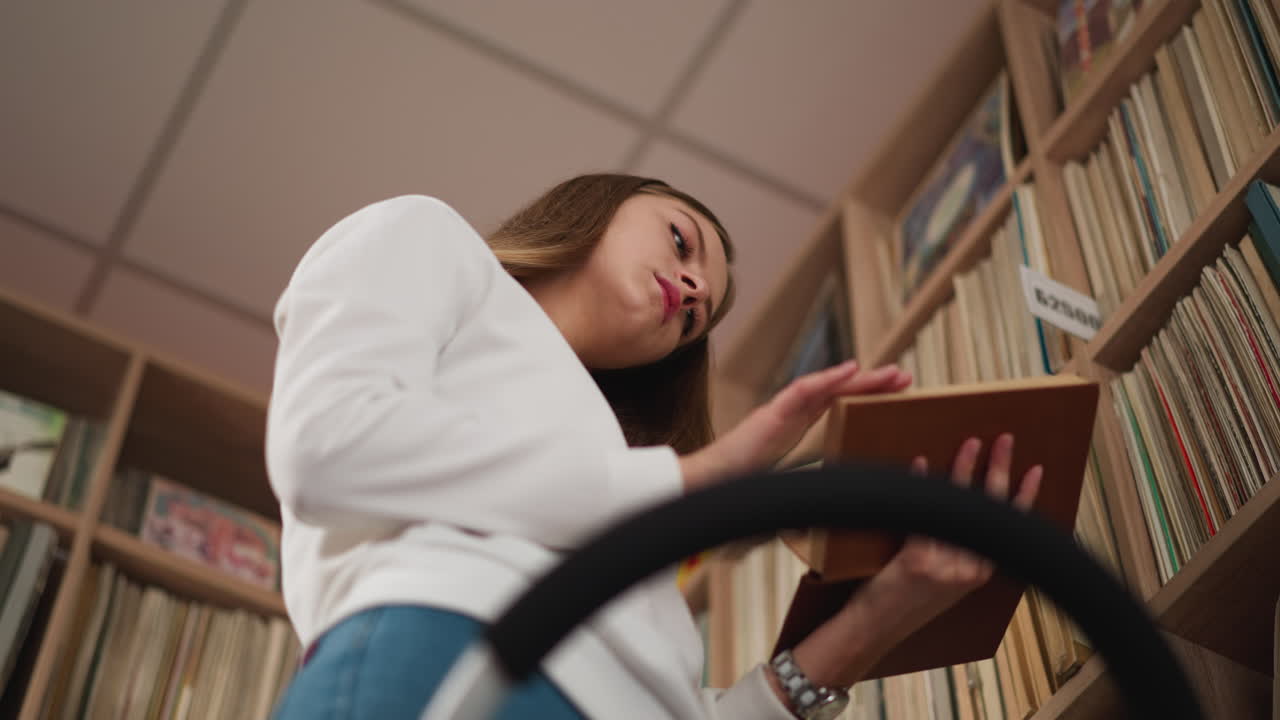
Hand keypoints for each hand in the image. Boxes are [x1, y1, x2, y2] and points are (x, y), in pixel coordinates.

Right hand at [680, 361, 911, 491]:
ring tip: (891, 373)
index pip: (834, 409)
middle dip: (871, 385)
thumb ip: (801, 497)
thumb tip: (822, 519)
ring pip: (826, 388)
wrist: (704, 493)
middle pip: (836, 394)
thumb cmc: (734, 495)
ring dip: (860, 379)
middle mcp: (787, 418)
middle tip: (905, 378)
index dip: (862, 399)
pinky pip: (802, 391)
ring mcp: (778, 413)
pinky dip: (828, 379)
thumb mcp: (779, 494)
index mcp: (790, 432)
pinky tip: (851, 371)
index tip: (893, 396)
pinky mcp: (768, 415)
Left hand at [863, 433, 1041, 637]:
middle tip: (1004, 439)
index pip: (1011, 526)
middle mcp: (969, 568)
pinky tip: (923, 463)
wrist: (874, 630)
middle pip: (992, 508)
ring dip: (964, 469)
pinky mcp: (917, 561)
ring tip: (970, 443)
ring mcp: (944, 565)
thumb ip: (958, 552)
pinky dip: (923, 484)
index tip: (1035, 470)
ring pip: (961, 506)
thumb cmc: (903, 604)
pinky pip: (924, 514)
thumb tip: (961, 508)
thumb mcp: (944, 582)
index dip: (1025, 496)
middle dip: (1000, 469)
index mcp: (978, 571)